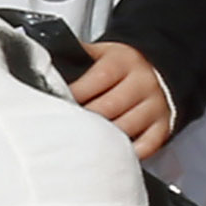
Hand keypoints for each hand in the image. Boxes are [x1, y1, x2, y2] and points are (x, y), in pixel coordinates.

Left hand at [68, 35, 179, 154]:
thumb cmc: (122, 64)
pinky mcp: (165, 125)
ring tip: (81, 141)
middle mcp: (142, 83)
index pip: (97, 79)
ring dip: (102, 137)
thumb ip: (77, 55)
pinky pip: (148, 144)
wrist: (160, 66)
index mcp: (123, 62)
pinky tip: (110, 152)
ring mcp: (156, 106)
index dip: (75, 93)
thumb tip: (41, 58)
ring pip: (126, 128)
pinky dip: (129, 152)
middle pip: (109, 107)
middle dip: (83, 118)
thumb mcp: (102, 52)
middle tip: (63, 127)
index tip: (56, 102)